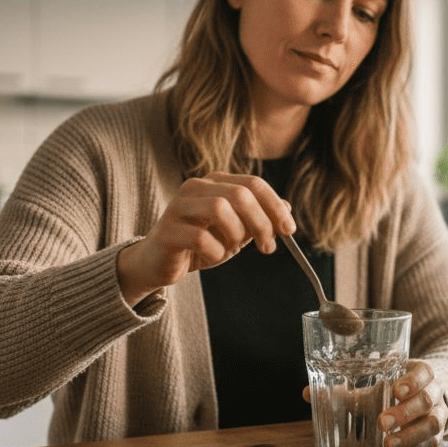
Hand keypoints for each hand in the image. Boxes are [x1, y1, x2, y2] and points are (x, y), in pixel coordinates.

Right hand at [116, 172, 295, 305]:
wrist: (158, 264)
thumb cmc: (199, 245)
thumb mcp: (235, 231)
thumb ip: (258, 218)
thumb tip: (288, 207)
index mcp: (214, 183)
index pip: (253, 184)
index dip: (275, 206)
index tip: (289, 230)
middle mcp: (195, 187)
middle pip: (240, 194)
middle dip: (261, 222)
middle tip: (268, 247)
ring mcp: (178, 207)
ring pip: (219, 208)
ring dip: (237, 234)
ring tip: (234, 249)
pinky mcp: (167, 231)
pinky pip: (201, 238)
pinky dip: (216, 252)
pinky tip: (213, 257)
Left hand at [298, 361, 447, 446]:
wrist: (423, 399)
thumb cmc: (393, 389)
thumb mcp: (375, 385)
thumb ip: (346, 391)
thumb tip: (307, 394)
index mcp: (422, 372)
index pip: (425, 372)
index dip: (412, 381)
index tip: (395, 390)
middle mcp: (436, 392)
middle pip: (428, 400)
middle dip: (405, 412)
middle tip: (381, 423)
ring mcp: (440, 414)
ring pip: (434, 424)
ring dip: (410, 435)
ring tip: (388, 445)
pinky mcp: (437, 436)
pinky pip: (432, 444)